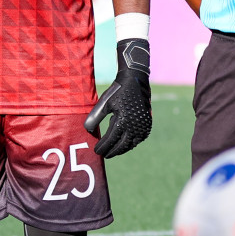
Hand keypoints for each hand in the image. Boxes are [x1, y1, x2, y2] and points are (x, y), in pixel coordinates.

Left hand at [84, 38, 151, 157]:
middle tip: (104, 155)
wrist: (135, 80)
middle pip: (122, 146)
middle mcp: (135, 126)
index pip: (111, 140)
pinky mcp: (147, 123)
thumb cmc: (117, 91)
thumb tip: (87, 130)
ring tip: (113, 151)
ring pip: (132, 144)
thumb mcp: (104, 103)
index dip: (102, 147)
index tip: (95, 151)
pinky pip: (139, 138)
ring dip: (122, 149)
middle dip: (112, 151)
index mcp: (123, 121)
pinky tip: (125, 144)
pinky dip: (131, 143)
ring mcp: (143, 126)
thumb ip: (94, 118)